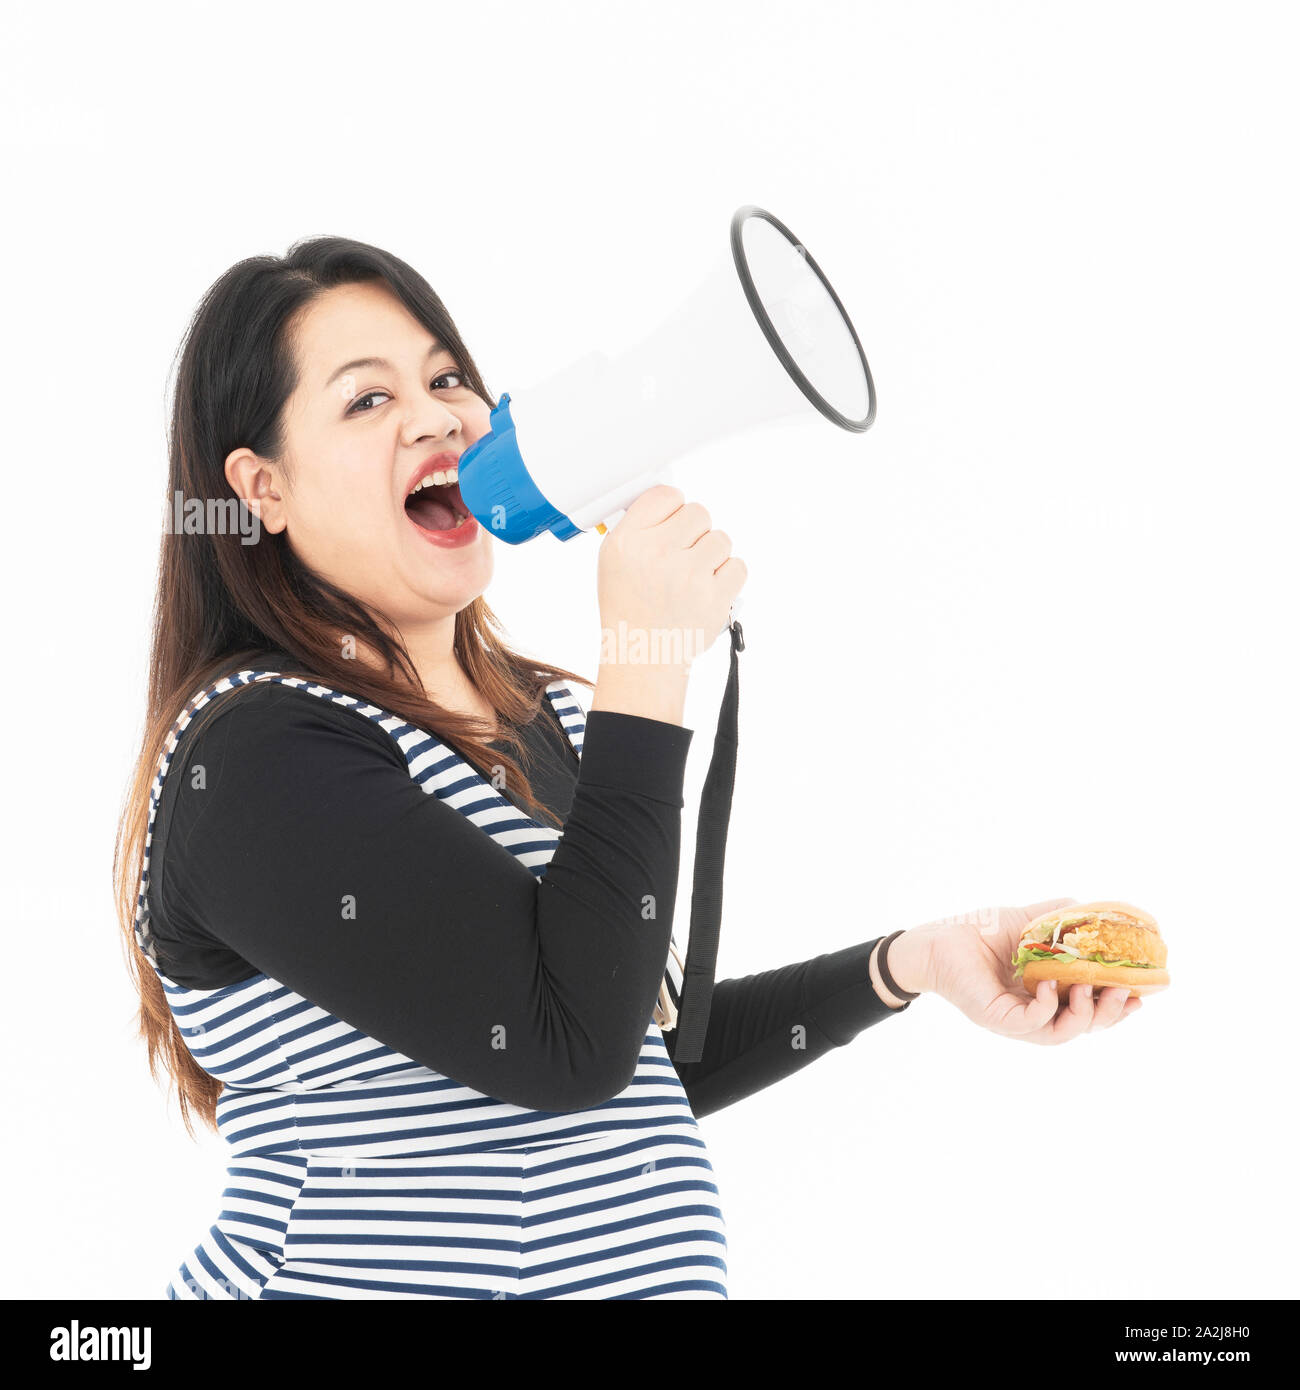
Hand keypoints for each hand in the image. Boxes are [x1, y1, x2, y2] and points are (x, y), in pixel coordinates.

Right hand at [597, 485, 746, 665]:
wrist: (644, 657)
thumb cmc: (630, 608)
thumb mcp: (613, 563)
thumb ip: (638, 529)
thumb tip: (670, 504)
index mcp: (627, 542)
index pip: (665, 495)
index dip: (673, 508)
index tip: (673, 523)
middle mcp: (657, 555)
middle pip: (698, 513)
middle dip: (695, 531)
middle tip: (684, 554)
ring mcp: (689, 576)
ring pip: (721, 539)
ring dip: (712, 555)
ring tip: (693, 577)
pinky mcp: (715, 598)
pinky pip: (738, 566)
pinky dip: (728, 576)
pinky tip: (709, 588)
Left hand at [898, 899, 1143, 1044]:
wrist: (938, 937)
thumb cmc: (979, 931)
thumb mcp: (1027, 922)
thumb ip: (1058, 917)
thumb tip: (1090, 907)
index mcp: (1048, 995)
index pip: (1090, 1010)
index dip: (1118, 1007)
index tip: (1142, 994)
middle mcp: (1035, 1013)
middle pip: (1083, 1028)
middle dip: (1110, 1015)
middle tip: (1125, 995)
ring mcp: (1015, 1020)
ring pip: (1060, 1034)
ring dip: (1083, 1016)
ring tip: (1090, 990)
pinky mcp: (995, 1018)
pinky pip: (1028, 1024)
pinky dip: (1045, 1010)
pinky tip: (1049, 988)